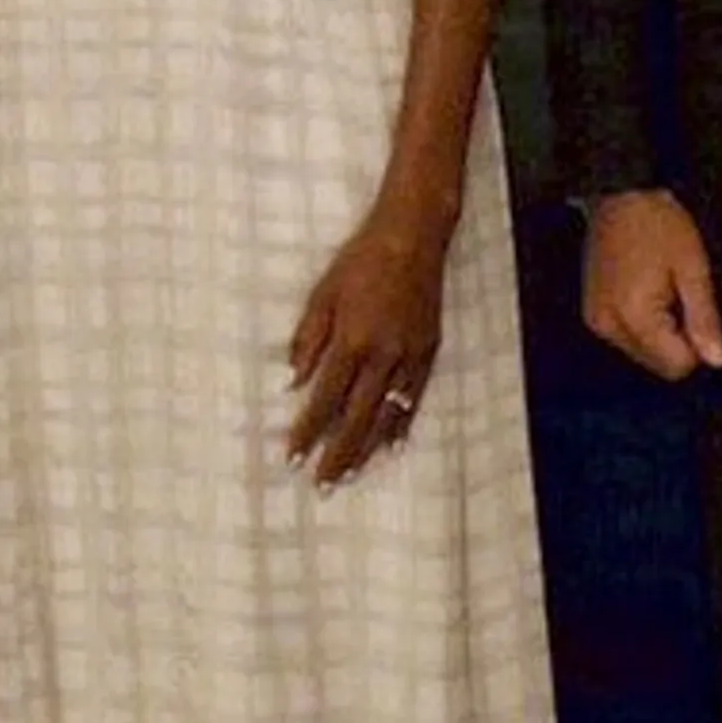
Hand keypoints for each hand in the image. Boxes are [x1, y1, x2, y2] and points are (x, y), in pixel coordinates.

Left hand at [286, 204, 450, 485]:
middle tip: (322, 484)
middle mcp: (383, 356)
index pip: (324, 399)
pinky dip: (401, 424)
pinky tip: (391, 446)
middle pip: (356, 418)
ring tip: (352, 474)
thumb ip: (307, 341)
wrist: (413, 238)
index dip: (308, 432)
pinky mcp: (428, 352)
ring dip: (367, 448)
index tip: (293, 458)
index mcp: (352, 341)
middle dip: (337, 454)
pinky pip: (414, 398)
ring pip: (387, 415)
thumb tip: (292, 384)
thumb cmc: (360, 262)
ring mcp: (409, 357)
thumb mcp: (323, 295)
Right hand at [580, 188, 721, 381]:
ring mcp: (597, 321)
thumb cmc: (658, 222)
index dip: (697, 342)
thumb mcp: (693, 267)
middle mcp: (609, 326)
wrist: (619, 193)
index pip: (677, 365)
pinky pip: (628, 338)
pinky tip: (647, 290)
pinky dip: (644, 324)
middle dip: (678, 339)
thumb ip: (704, 318)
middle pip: (659, 364)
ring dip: (661, 332)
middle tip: (679, 294)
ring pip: (644, 354)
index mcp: (635, 316)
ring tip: (661, 288)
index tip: (696, 306)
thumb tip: (718, 361)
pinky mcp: (593, 314)